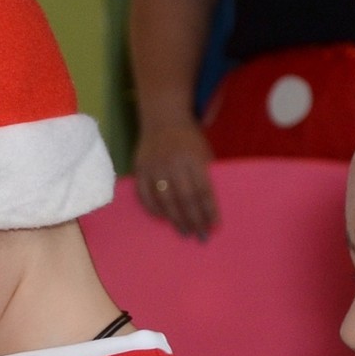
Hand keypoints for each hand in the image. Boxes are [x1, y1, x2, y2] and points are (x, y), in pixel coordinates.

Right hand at [132, 118, 217, 239]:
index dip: (209, 210)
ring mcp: (154, 167)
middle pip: (185, 199)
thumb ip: (205, 174)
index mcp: (193, 158)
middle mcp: (173, 163)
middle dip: (194, 219)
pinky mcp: (140, 169)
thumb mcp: (203, 152)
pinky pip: (145, 196)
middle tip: (200, 235)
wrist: (163, 119)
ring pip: (165, 200)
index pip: (203, 190)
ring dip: (176, 219)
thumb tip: (208, 207)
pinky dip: (154, 209)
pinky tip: (164, 218)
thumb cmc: (188, 139)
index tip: (214, 225)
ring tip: (184, 231)